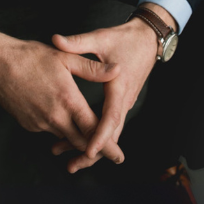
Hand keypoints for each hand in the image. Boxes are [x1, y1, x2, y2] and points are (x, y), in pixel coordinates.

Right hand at [0, 27, 125, 168]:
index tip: (119, 157)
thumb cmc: (31, 57)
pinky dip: (59, 128)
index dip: (108, 146)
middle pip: (81, 142)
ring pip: (65, 137)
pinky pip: (50, 131)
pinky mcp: (29, 125)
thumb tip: (117, 70)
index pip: (93, 131)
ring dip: (77, 138)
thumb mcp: (65, 57)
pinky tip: (60, 116)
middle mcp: (55, 117)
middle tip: (112, 153)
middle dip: (96, 150)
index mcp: (67, 100)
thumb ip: (93, 68)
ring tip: (87, 134)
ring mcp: (40, 124)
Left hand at [51, 12, 163, 172]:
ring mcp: (124, 102)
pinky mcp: (121, 101)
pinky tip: (79, 138)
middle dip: (93, 152)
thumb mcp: (101, 38)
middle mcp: (124, 99)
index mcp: (119, 86)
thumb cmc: (125, 38)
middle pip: (111, 134)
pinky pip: (110, 124)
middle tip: (71, 165)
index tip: (88, 151)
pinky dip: (96, 135)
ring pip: (110, 131)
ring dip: (92, 145)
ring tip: (68, 158)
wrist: (148, 38)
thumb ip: (78, 42)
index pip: (111, 118)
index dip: (99, 136)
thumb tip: (55, 40)